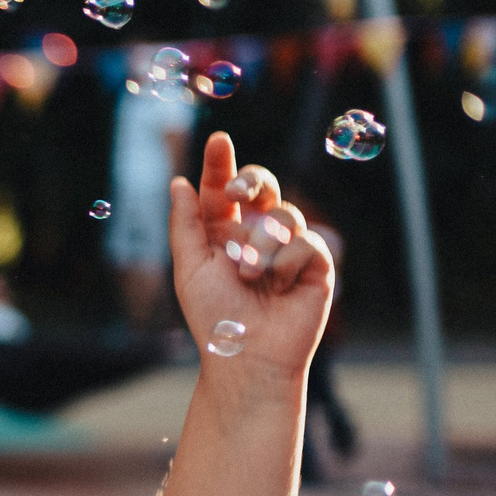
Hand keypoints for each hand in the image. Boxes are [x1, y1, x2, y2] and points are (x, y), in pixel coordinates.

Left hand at [168, 132, 333, 390]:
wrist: (247, 356)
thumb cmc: (214, 318)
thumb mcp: (189, 268)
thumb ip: (186, 225)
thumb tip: (179, 183)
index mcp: (224, 233)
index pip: (224, 189)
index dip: (222, 164)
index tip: (218, 140)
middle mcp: (258, 235)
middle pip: (263, 186)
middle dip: (250, 180)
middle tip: (235, 190)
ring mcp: (289, 248)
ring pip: (282, 215)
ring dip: (260, 245)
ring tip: (248, 276)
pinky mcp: (316, 265)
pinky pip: (305, 242)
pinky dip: (285, 263)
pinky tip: (277, 286)